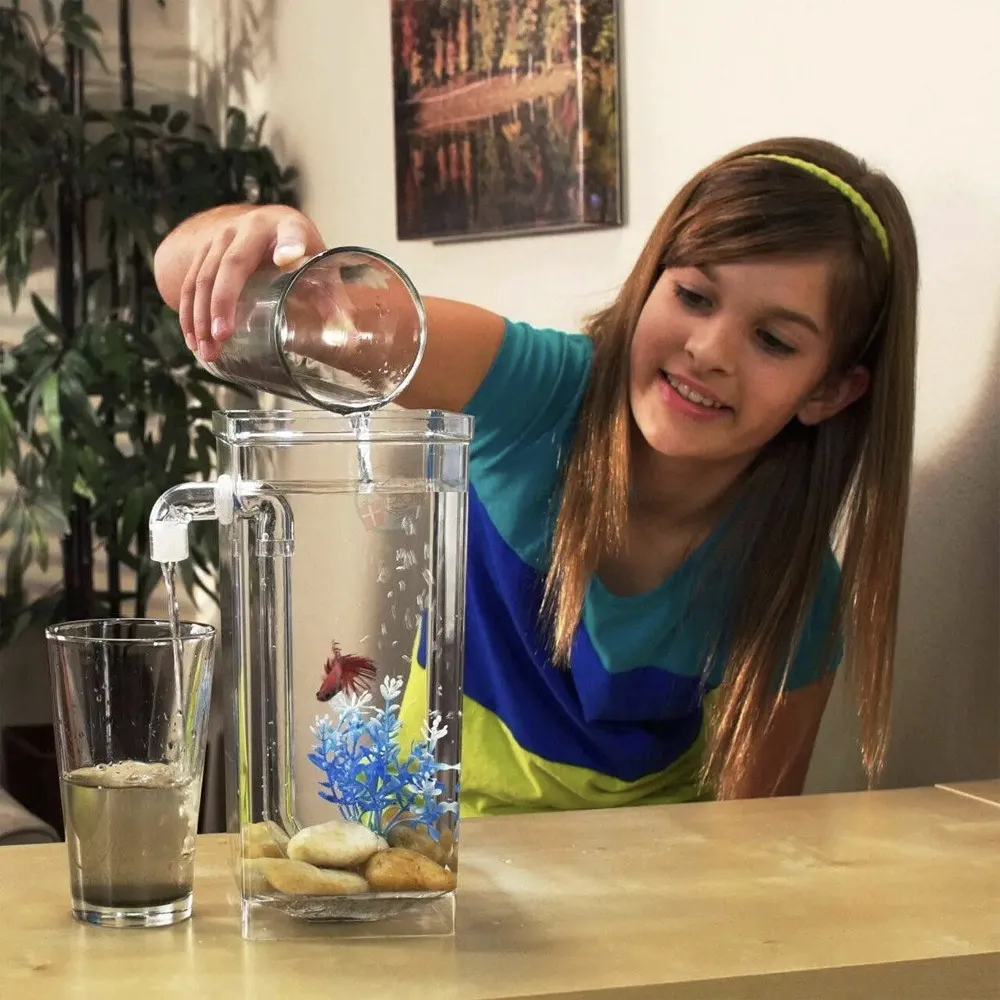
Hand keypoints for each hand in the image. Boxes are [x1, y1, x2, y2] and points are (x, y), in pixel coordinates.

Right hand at [176, 205, 323, 361]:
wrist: (259, 223)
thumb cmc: (296, 249)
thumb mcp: (316, 262)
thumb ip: (329, 294)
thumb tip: (347, 335)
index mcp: (285, 227)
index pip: (291, 234)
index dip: (290, 244)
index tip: (287, 258)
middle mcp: (248, 227)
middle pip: (231, 265)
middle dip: (222, 302)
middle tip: (222, 337)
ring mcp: (219, 237)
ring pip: (202, 277)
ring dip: (200, 317)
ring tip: (208, 351)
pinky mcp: (201, 251)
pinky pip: (188, 283)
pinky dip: (188, 313)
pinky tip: (192, 339)